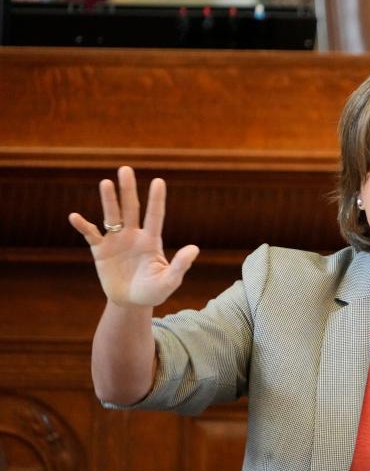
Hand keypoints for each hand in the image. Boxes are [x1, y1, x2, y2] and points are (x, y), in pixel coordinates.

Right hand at [68, 166, 198, 308]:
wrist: (131, 302)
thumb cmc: (153, 291)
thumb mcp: (169, 281)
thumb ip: (180, 265)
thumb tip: (194, 249)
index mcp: (151, 240)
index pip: (155, 216)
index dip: (156, 199)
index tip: (158, 181)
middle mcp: (133, 235)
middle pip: (131, 208)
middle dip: (128, 189)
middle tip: (126, 169)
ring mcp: (116, 241)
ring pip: (112, 216)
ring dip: (108, 200)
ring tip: (106, 183)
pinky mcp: (100, 251)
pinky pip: (91, 235)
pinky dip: (83, 226)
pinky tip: (75, 216)